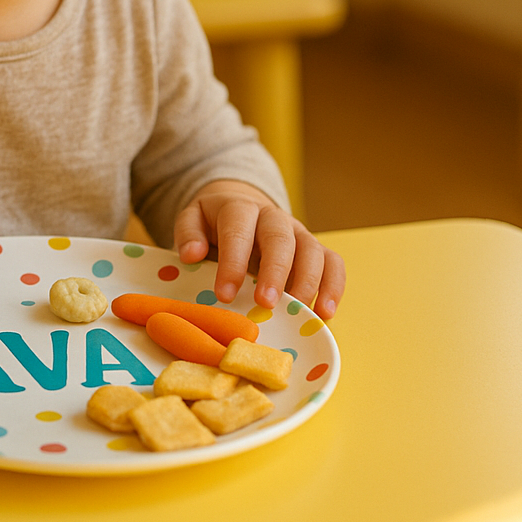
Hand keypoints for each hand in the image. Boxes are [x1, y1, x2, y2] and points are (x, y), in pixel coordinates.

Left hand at [173, 180, 344, 319]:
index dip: (233, 262)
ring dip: (308, 282)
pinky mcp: (315, 249)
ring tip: (299, 313)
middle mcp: (273, 217)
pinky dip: (333, 287)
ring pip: (312, 250)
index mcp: (240, 208)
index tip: (224, 295)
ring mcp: (298, 232)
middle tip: (265, 304)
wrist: (240, 208)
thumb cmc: (214, 224)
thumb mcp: (193, 219)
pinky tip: (325, 313)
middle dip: (274, 273)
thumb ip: (188, 233)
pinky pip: (333, 262)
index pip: (238, 231)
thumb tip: (192, 254)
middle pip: (280, 239)